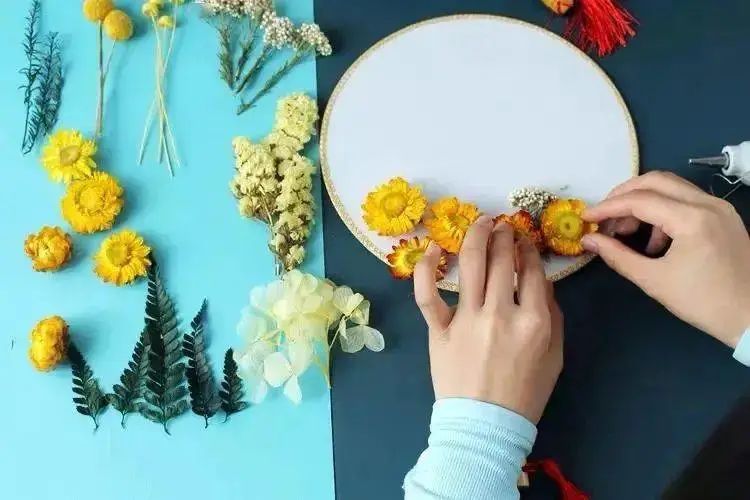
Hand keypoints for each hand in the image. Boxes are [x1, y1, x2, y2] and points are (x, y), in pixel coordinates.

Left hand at [414, 215, 562, 423]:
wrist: (486, 426)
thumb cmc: (524, 393)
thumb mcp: (554, 356)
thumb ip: (552, 316)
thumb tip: (541, 282)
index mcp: (534, 320)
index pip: (531, 270)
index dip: (527, 249)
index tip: (523, 240)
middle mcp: (501, 313)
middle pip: (502, 260)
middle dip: (504, 236)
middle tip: (502, 226)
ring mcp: (467, 320)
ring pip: (470, 265)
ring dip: (476, 237)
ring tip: (480, 223)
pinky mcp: (439, 330)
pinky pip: (427, 294)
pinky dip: (426, 268)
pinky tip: (434, 249)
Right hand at [582, 171, 749, 346]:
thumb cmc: (704, 302)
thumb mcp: (654, 281)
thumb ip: (617, 256)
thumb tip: (589, 241)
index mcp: (692, 219)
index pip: (640, 200)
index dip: (607, 207)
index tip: (585, 219)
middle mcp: (708, 203)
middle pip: (655, 181)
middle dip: (624, 196)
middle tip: (604, 217)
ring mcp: (719, 206)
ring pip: (671, 187)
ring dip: (643, 202)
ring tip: (626, 232)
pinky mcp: (724, 215)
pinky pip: (686, 200)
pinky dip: (663, 211)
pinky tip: (655, 240)